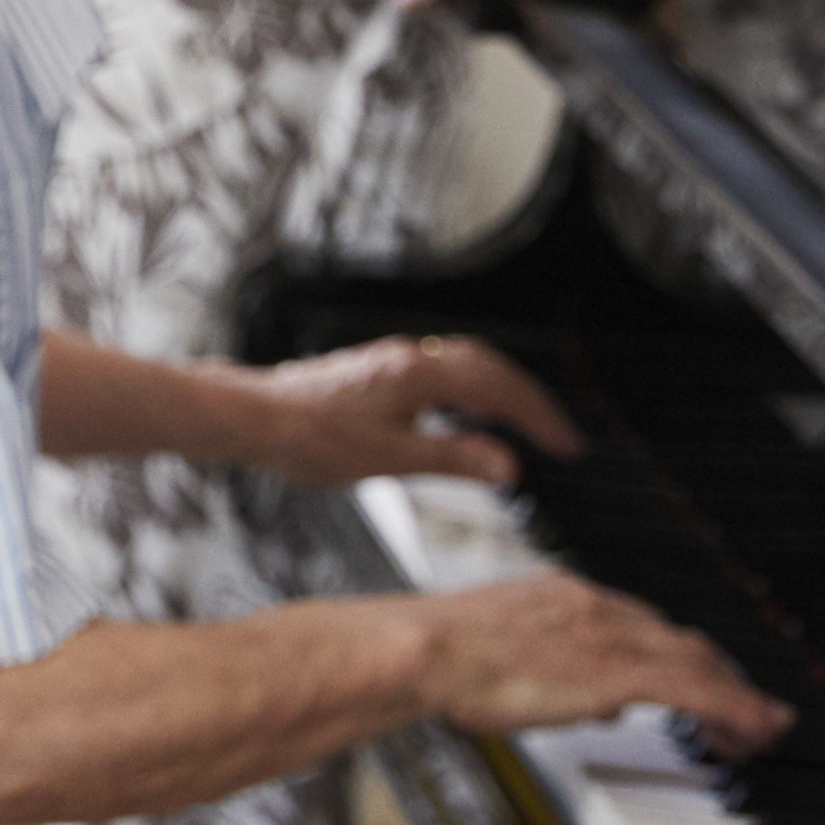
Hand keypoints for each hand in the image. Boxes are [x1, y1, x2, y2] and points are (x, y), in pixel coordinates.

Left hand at [233, 332, 581, 488]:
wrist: (255, 416)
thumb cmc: (311, 439)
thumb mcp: (388, 459)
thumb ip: (452, 460)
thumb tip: (508, 467)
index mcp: (419, 375)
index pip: (500, 388)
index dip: (541, 418)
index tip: (569, 446)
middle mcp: (410, 358)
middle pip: (490, 367)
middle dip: (531, 401)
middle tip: (560, 438)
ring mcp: (393, 361)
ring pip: (466, 364)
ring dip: (502, 391)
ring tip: (527, 428)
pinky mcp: (379, 370)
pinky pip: (442, 370)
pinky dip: (472, 390)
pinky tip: (469, 416)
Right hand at [412, 572, 790, 754]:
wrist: (426, 648)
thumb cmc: (442, 656)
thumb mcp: (502, 653)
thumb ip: (552, 670)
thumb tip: (591, 701)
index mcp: (567, 597)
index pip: (643, 625)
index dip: (681, 657)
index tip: (697, 682)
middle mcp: (598, 607)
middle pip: (683, 640)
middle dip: (722, 677)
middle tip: (748, 713)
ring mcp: (612, 636)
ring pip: (701, 662)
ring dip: (740, 698)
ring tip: (764, 729)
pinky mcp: (619, 669)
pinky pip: (699, 690)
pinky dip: (738, 709)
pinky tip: (759, 729)